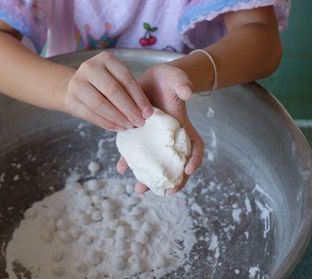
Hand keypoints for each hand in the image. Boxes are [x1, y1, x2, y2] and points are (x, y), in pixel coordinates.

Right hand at [61, 51, 152, 130]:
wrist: (73, 86)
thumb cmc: (102, 84)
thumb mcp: (115, 78)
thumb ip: (128, 90)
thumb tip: (145, 111)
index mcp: (105, 59)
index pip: (126, 79)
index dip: (139, 98)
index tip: (148, 113)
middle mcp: (90, 68)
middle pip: (113, 91)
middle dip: (129, 109)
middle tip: (140, 122)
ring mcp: (77, 83)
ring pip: (101, 104)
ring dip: (118, 118)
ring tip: (129, 126)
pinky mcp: (71, 99)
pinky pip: (91, 114)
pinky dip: (107, 123)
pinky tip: (118, 128)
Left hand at [117, 64, 203, 193]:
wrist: (151, 79)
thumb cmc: (168, 79)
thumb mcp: (177, 78)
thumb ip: (182, 83)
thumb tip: (187, 93)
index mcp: (182, 127)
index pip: (194, 146)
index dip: (195, 159)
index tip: (188, 170)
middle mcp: (168, 137)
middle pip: (174, 162)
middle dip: (172, 179)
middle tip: (166, 192)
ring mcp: (152, 138)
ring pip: (152, 161)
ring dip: (147, 176)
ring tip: (140, 189)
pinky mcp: (137, 135)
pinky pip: (133, 151)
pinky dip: (128, 160)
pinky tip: (121, 168)